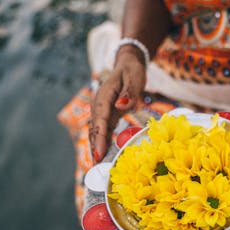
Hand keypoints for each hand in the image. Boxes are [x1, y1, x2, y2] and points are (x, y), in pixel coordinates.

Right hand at [89, 47, 145, 161]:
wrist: (128, 64)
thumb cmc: (132, 71)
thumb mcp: (134, 79)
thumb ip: (129, 93)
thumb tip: (120, 106)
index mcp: (104, 96)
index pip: (100, 119)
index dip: (99, 137)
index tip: (99, 152)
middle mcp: (100, 104)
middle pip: (95, 128)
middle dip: (95, 146)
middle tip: (97, 164)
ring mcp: (102, 109)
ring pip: (96, 130)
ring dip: (96, 146)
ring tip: (97, 164)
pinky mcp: (107, 113)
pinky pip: (103, 129)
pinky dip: (102, 141)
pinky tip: (103, 153)